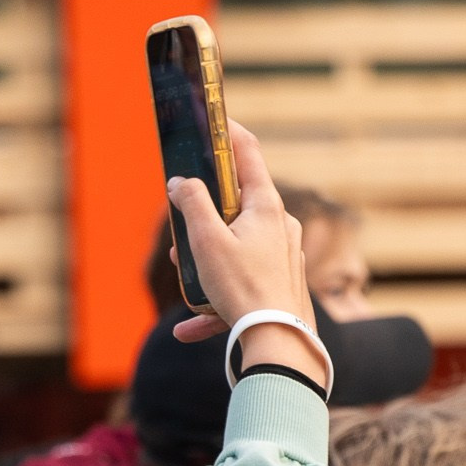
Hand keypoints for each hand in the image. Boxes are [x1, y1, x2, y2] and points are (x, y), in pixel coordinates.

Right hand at [169, 123, 316, 371]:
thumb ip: (192, 204)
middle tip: (181, 228)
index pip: (246, 151)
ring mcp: (284, 256)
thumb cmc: (244, 290)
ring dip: (207, 261)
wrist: (279, 346)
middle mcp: (280, 226)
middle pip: (237, 203)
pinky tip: (189, 329)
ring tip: (185, 279)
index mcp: (266, 205)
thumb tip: (181, 183)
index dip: (225, 130)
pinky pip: (243, 285)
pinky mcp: (282, 287)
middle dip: (205, 214)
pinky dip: (217, 302)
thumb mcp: (207, 241)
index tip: (209, 119)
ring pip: (238, 246)